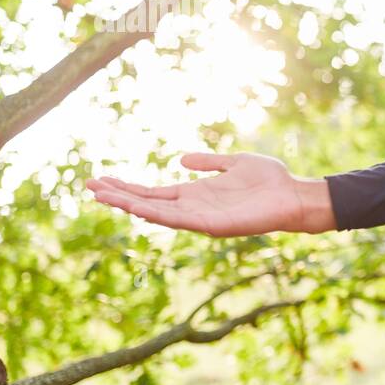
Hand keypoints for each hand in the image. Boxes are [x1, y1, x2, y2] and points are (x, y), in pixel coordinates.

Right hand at [86, 152, 335, 235]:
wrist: (295, 196)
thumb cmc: (270, 181)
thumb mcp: (234, 162)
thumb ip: (208, 162)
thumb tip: (181, 159)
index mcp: (196, 193)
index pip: (153, 192)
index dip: (127, 187)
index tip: (100, 179)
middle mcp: (194, 207)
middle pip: (147, 202)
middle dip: (118, 195)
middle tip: (88, 186)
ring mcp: (202, 218)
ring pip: (158, 213)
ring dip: (130, 205)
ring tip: (102, 196)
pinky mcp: (215, 226)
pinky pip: (181, 221)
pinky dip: (159, 214)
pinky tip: (139, 208)